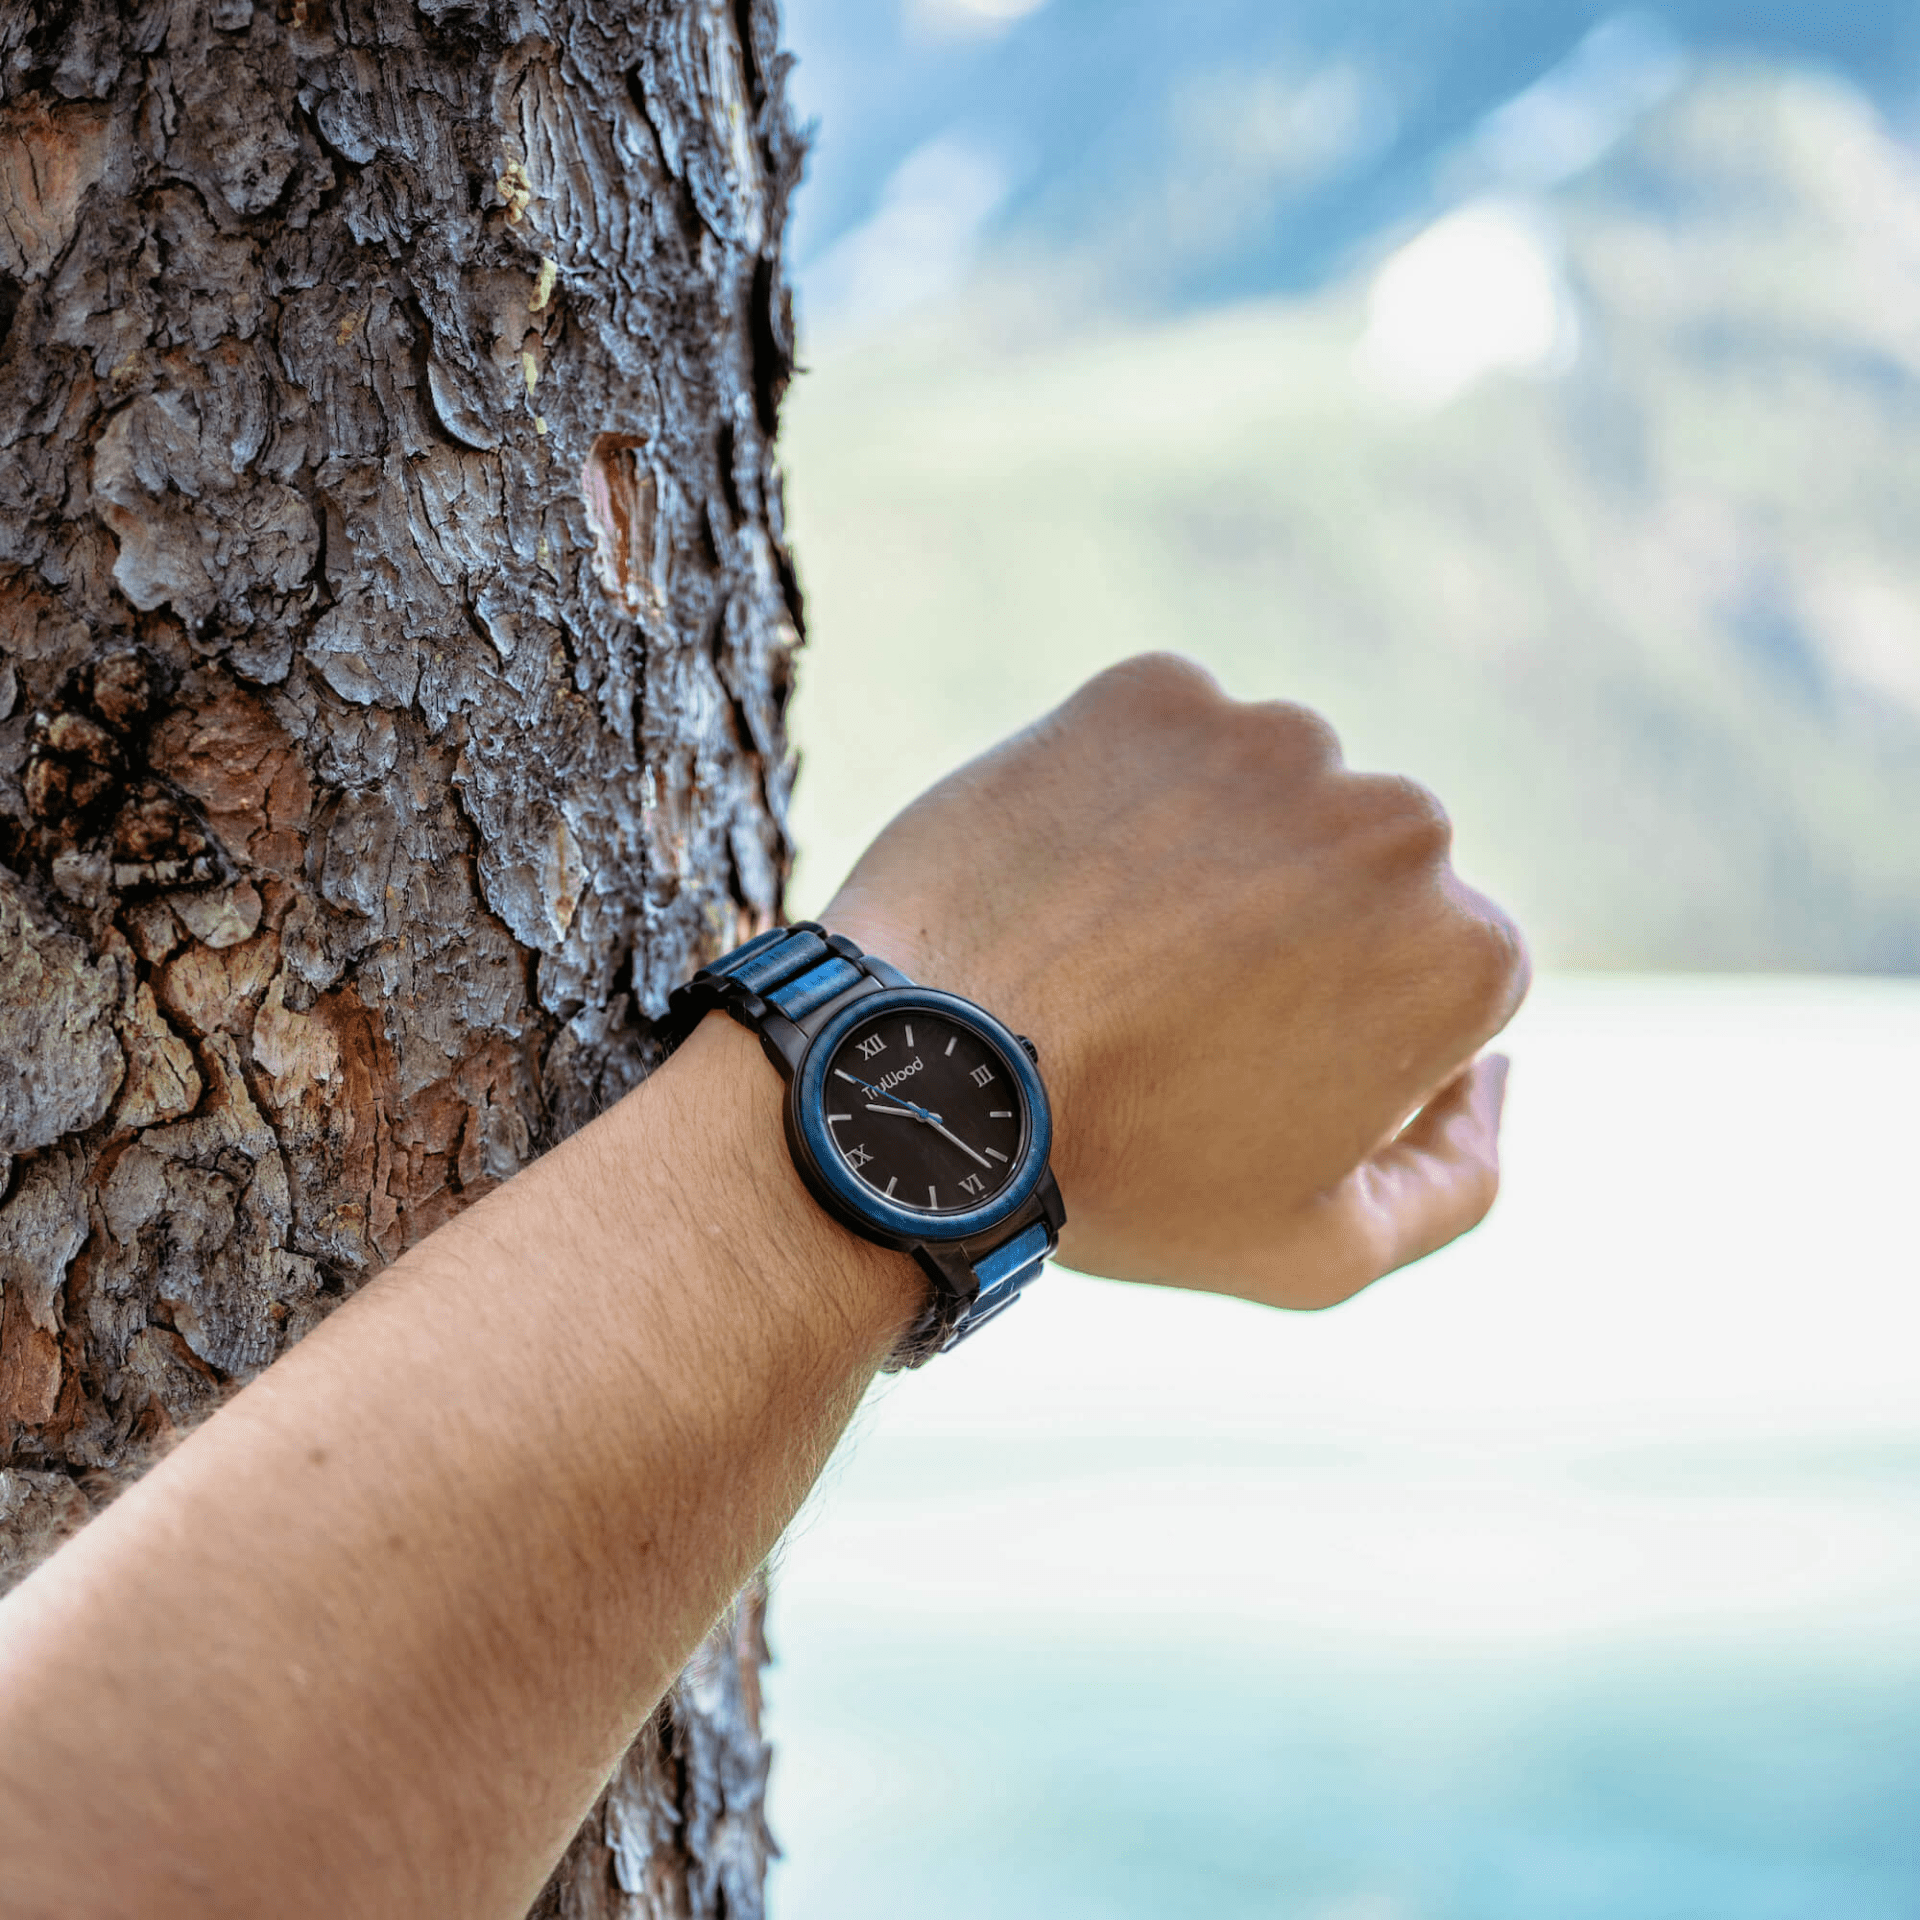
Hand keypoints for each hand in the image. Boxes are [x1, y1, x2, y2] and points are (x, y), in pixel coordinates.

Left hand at [824, 654, 1528, 1308]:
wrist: (921, 1076)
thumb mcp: (1318, 1251)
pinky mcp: (1155, 691)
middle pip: (1365, 878)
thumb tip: (1501, 1070)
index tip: (1245, 1072)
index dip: (1349, 1037)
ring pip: (1269, 801)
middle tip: (1169, 1014)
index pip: (1444, 980)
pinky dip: (1131, 799)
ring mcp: (1273, 740)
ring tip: (1108, 950)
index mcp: (1464, 951)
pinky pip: (1166, 745)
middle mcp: (1399, 819)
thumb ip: (1461, 1176)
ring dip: (1217, 860)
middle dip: (1296, 937)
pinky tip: (1066, 883)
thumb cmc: (1121, 1179)